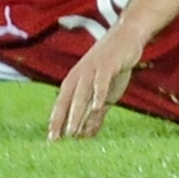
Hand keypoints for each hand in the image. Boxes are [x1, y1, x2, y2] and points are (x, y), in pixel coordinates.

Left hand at [49, 24, 143, 139]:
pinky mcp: (107, 64)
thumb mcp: (104, 94)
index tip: (51, 140)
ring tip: (72, 131)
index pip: (62, 103)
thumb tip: (87, 136)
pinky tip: (97, 107)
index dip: (56, 120)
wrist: (127, 37)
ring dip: (76, 112)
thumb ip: (96, 115)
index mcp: (75, 80)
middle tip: (57, 139)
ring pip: (81, 93)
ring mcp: (92, 68)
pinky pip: (101, 80)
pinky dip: (98, 93)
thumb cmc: (113, 66)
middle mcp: (80, 74)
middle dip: (62, 120)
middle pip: (68, 99)